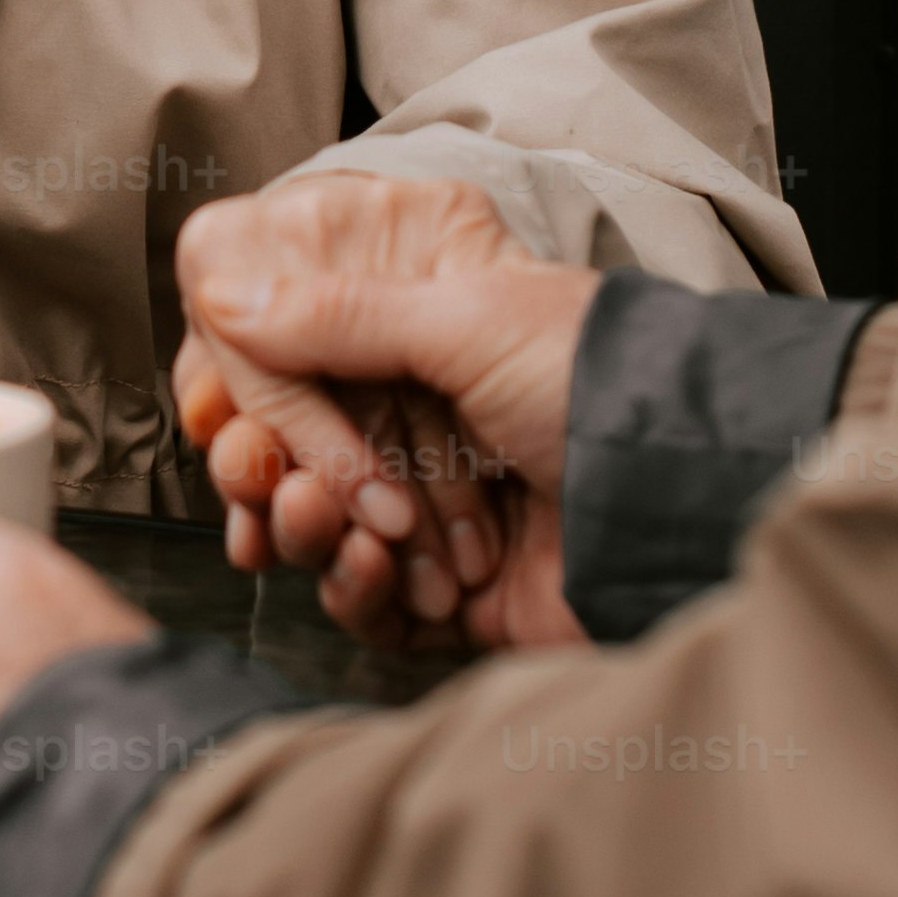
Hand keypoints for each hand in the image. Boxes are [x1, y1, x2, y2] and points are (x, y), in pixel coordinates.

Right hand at [169, 179, 597, 654]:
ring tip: (314, 514)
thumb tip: (223, 285)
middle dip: (267, 472)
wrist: (680, 498)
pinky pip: (375, 611)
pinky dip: (361, 592)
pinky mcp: (457, 602)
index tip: (217, 411)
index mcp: (431, 352)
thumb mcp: (464, 321)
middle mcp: (430, 433)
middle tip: (254, 471)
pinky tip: (376, 566)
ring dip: (307, 529)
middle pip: (302, 465)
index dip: (254, 399)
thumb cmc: (596, 383)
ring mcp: (442, 521)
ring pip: (327, 540)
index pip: (307, 377)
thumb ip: (340, 313)